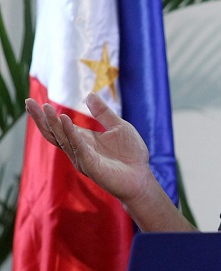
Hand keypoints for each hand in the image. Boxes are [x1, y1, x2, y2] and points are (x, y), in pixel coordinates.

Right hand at [26, 93, 151, 203]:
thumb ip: (103, 112)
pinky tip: (65, 120)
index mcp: (84, 139)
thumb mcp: (119, 126)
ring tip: (45, 108)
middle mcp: (78, 148)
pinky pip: (77, 147)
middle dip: (41, 118)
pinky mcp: (90, 165)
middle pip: (54, 133)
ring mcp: (82, 157)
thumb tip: (89, 94)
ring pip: (62, 139)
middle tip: (29, 102)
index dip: (46, 115)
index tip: (33, 101)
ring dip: (54, 123)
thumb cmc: (131, 154)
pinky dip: (70, 133)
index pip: (60, 126)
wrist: (141, 176)